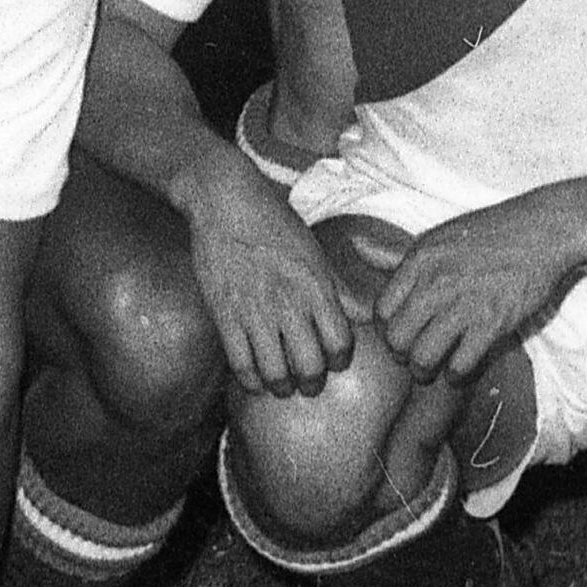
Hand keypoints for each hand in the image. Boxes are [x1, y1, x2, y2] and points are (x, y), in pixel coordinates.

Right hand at [183, 177, 360, 395]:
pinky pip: (241, 364)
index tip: (332, 360)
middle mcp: (290, 303)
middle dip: (312, 382)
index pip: (340, 344)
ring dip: (281, 386)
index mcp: (316, 287)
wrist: (223, 200)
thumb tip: (363, 315)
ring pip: (275, 373)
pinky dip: (251, 380)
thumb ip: (338, 288)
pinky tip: (254, 378)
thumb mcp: (313, 251)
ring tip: (281, 385)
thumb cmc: (271, 220)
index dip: (339, 360)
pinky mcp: (225, 315)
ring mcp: (255, 311)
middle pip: (310, 366)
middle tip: (308, 382)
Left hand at [371, 195, 586, 384]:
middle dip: (403, 355)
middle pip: (397, 339)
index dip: (387, 329)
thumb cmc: (490, 233)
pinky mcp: (493, 323)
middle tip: (415, 356)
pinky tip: (461, 369)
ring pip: (423, 357)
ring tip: (435, 369)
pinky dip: (457, 375)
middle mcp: (435, 282)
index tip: (401, 334)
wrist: (543, 231)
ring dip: (426, 371)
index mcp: (418, 260)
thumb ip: (396, 254)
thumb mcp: (437, 237)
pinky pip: (460, 365)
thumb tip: (356, 247)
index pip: (382, 310)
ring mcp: (463, 304)